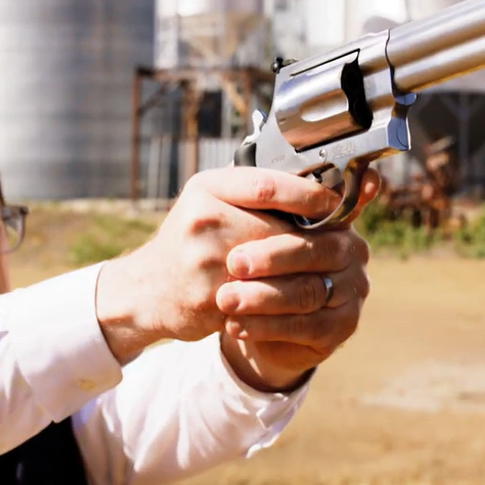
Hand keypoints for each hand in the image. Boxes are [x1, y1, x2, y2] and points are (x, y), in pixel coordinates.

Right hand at [94, 167, 347, 363]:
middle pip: (277, 229)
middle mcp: (201, 219)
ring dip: (302, 272)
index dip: (307, 195)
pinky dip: (283, 299)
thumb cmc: (190, 241)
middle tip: (338, 243)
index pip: (267, 185)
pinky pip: (261, 298)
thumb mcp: (211, 203)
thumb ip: (254, 194)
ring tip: (321, 271)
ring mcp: (203, 260)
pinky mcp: (209, 298)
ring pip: (274, 267)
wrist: (146, 291)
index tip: (332, 203)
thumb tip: (320, 189)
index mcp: (206, 189)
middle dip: (310, 239)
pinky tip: (296, 298)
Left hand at [217, 171, 378, 391]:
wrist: (256, 315)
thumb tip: (244, 162)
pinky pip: (306, 328)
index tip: (255, 210)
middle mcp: (352, 250)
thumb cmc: (252, 262)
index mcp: (335, 216)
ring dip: (263, 297)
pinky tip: (235, 325)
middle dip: (272, 257)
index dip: (295, 204)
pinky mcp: (342, 327)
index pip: (323, 205)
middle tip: (234, 262)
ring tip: (226, 299)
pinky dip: (267, 327)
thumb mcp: (251, 226)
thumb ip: (257, 197)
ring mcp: (353, 290)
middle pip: (316, 250)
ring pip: (308, 292)